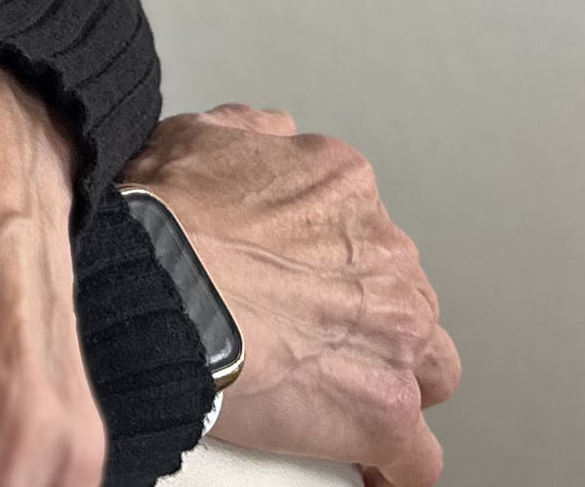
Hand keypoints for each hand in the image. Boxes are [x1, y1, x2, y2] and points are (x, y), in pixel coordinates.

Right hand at [119, 105, 457, 486]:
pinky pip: (416, 455)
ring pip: (430, 369)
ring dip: (397, 385)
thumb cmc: (163, 220)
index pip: (367, 235)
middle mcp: (383, 256)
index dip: (337, 268)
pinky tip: (377, 472)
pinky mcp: (381, 408)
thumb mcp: (201, 136)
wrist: (154, 284)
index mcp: (344, 189)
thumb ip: (253, 132)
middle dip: (370, 323)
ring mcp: (391, 334)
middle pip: (405, 299)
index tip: (308, 289)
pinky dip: (397, 466)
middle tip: (319, 345)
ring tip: (352, 404)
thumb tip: (272, 138)